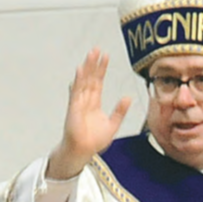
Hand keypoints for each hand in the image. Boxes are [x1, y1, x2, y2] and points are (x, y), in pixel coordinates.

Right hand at [47, 50, 131, 179]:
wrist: (83, 152)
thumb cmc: (94, 141)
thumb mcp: (113, 125)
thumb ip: (120, 111)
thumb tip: (128, 97)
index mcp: (94, 103)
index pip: (98, 82)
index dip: (102, 69)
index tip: (105, 56)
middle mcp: (86, 100)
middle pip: (91, 78)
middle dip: (94, 64)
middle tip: (97, 49)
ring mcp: (79, 103)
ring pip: (83, 81)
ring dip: (87, 68)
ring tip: (91, 54)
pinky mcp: (74, 108)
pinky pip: (76, 92)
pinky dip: (78, 81)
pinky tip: (80, 71)